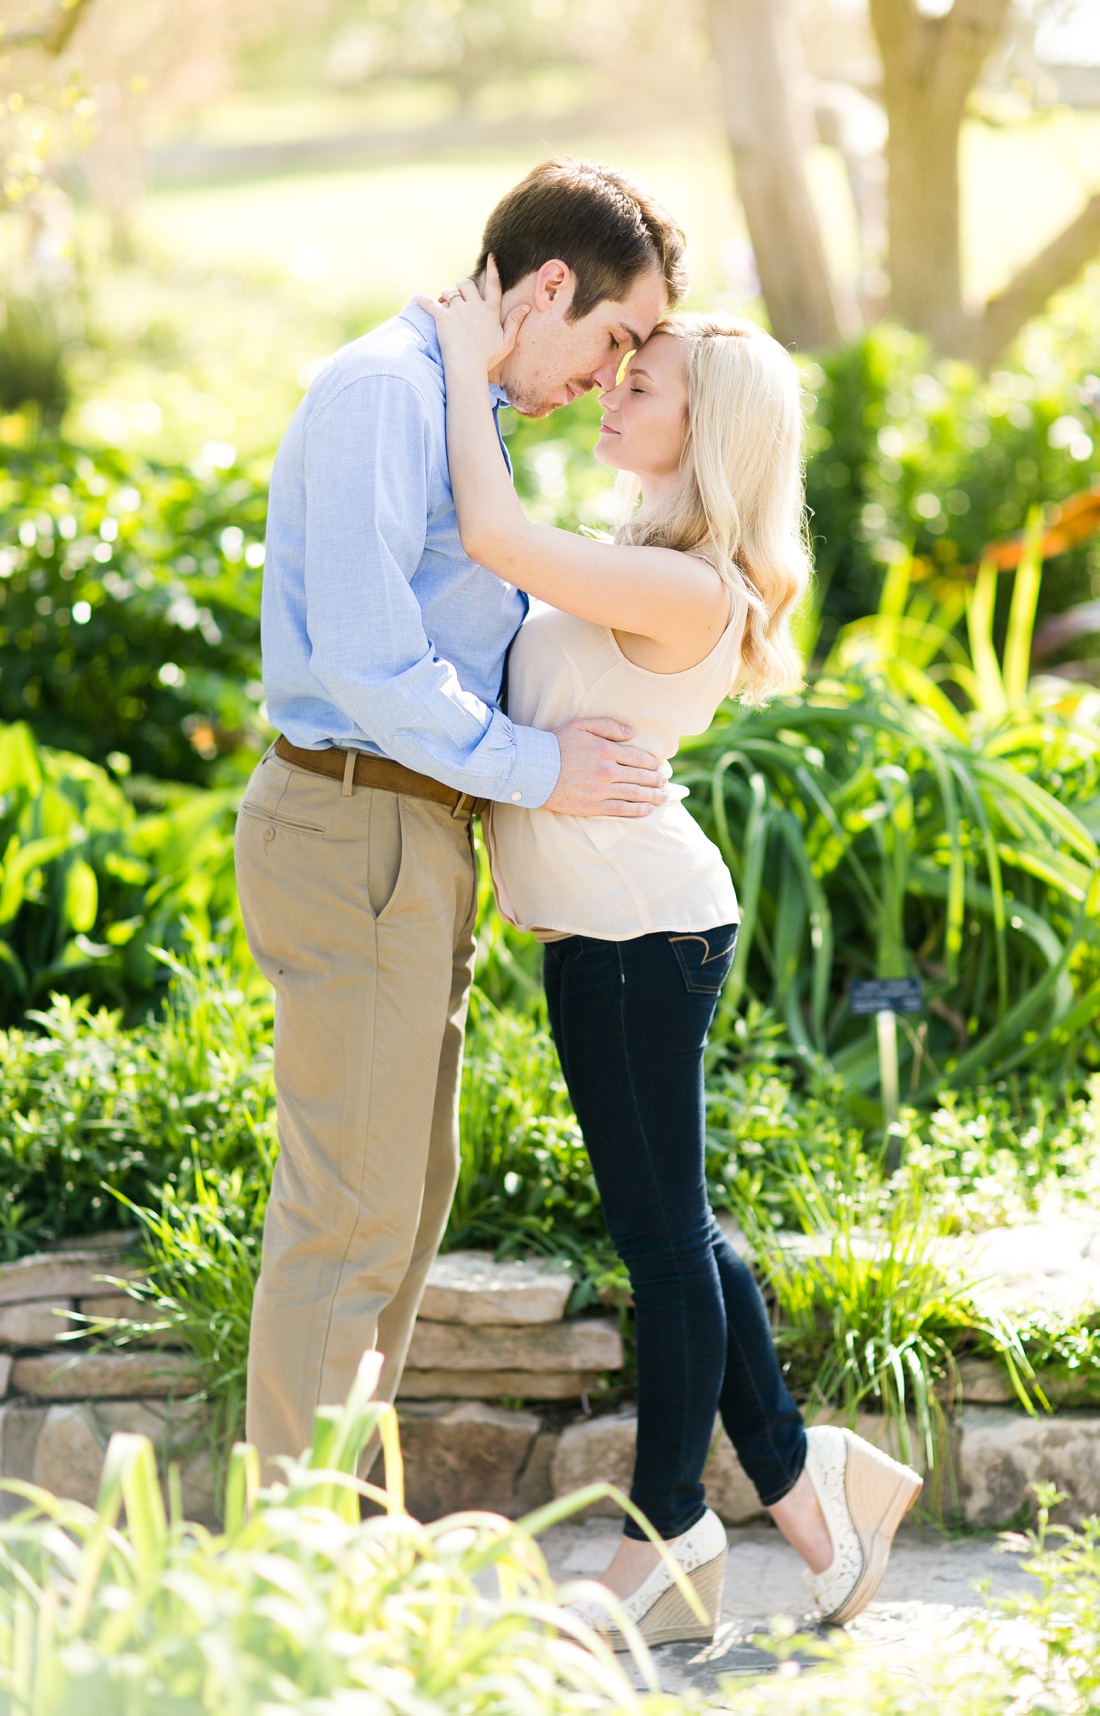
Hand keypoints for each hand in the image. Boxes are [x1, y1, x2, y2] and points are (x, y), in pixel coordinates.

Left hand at [417, 257, 529, 375]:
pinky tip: (419, 298)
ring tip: (444, 302)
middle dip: (461, 285)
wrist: (467, 367)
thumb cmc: (487, 358)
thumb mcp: (506, 341)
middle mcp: (474, 306)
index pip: (493, 284)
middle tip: (458, 293)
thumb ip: (515, 322)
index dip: (492, 269)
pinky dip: (424, 300)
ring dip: (446, 295)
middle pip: (466, 283)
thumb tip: (527, 306)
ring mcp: (457, 311)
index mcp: (490, 310)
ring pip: (449, 293)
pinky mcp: (442, 317)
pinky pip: (430, 303)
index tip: (490, 256)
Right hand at [545, 717, 668, 817]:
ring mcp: (601, 791)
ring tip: (664, 796)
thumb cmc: (557, 744)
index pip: (639, 757)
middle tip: (666, 781)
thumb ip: (608, 726)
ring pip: (635, 794)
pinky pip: (621, 809)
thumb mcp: (581, 725)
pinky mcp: (593, 806)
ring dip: (653, 796)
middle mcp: (607, 771)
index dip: (653, 763)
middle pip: (641, 777)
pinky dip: (637, 810)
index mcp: (606, 750)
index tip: (660, 766)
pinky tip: (648, 809)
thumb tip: (632, 733)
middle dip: (657, 780)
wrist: (535, 769)